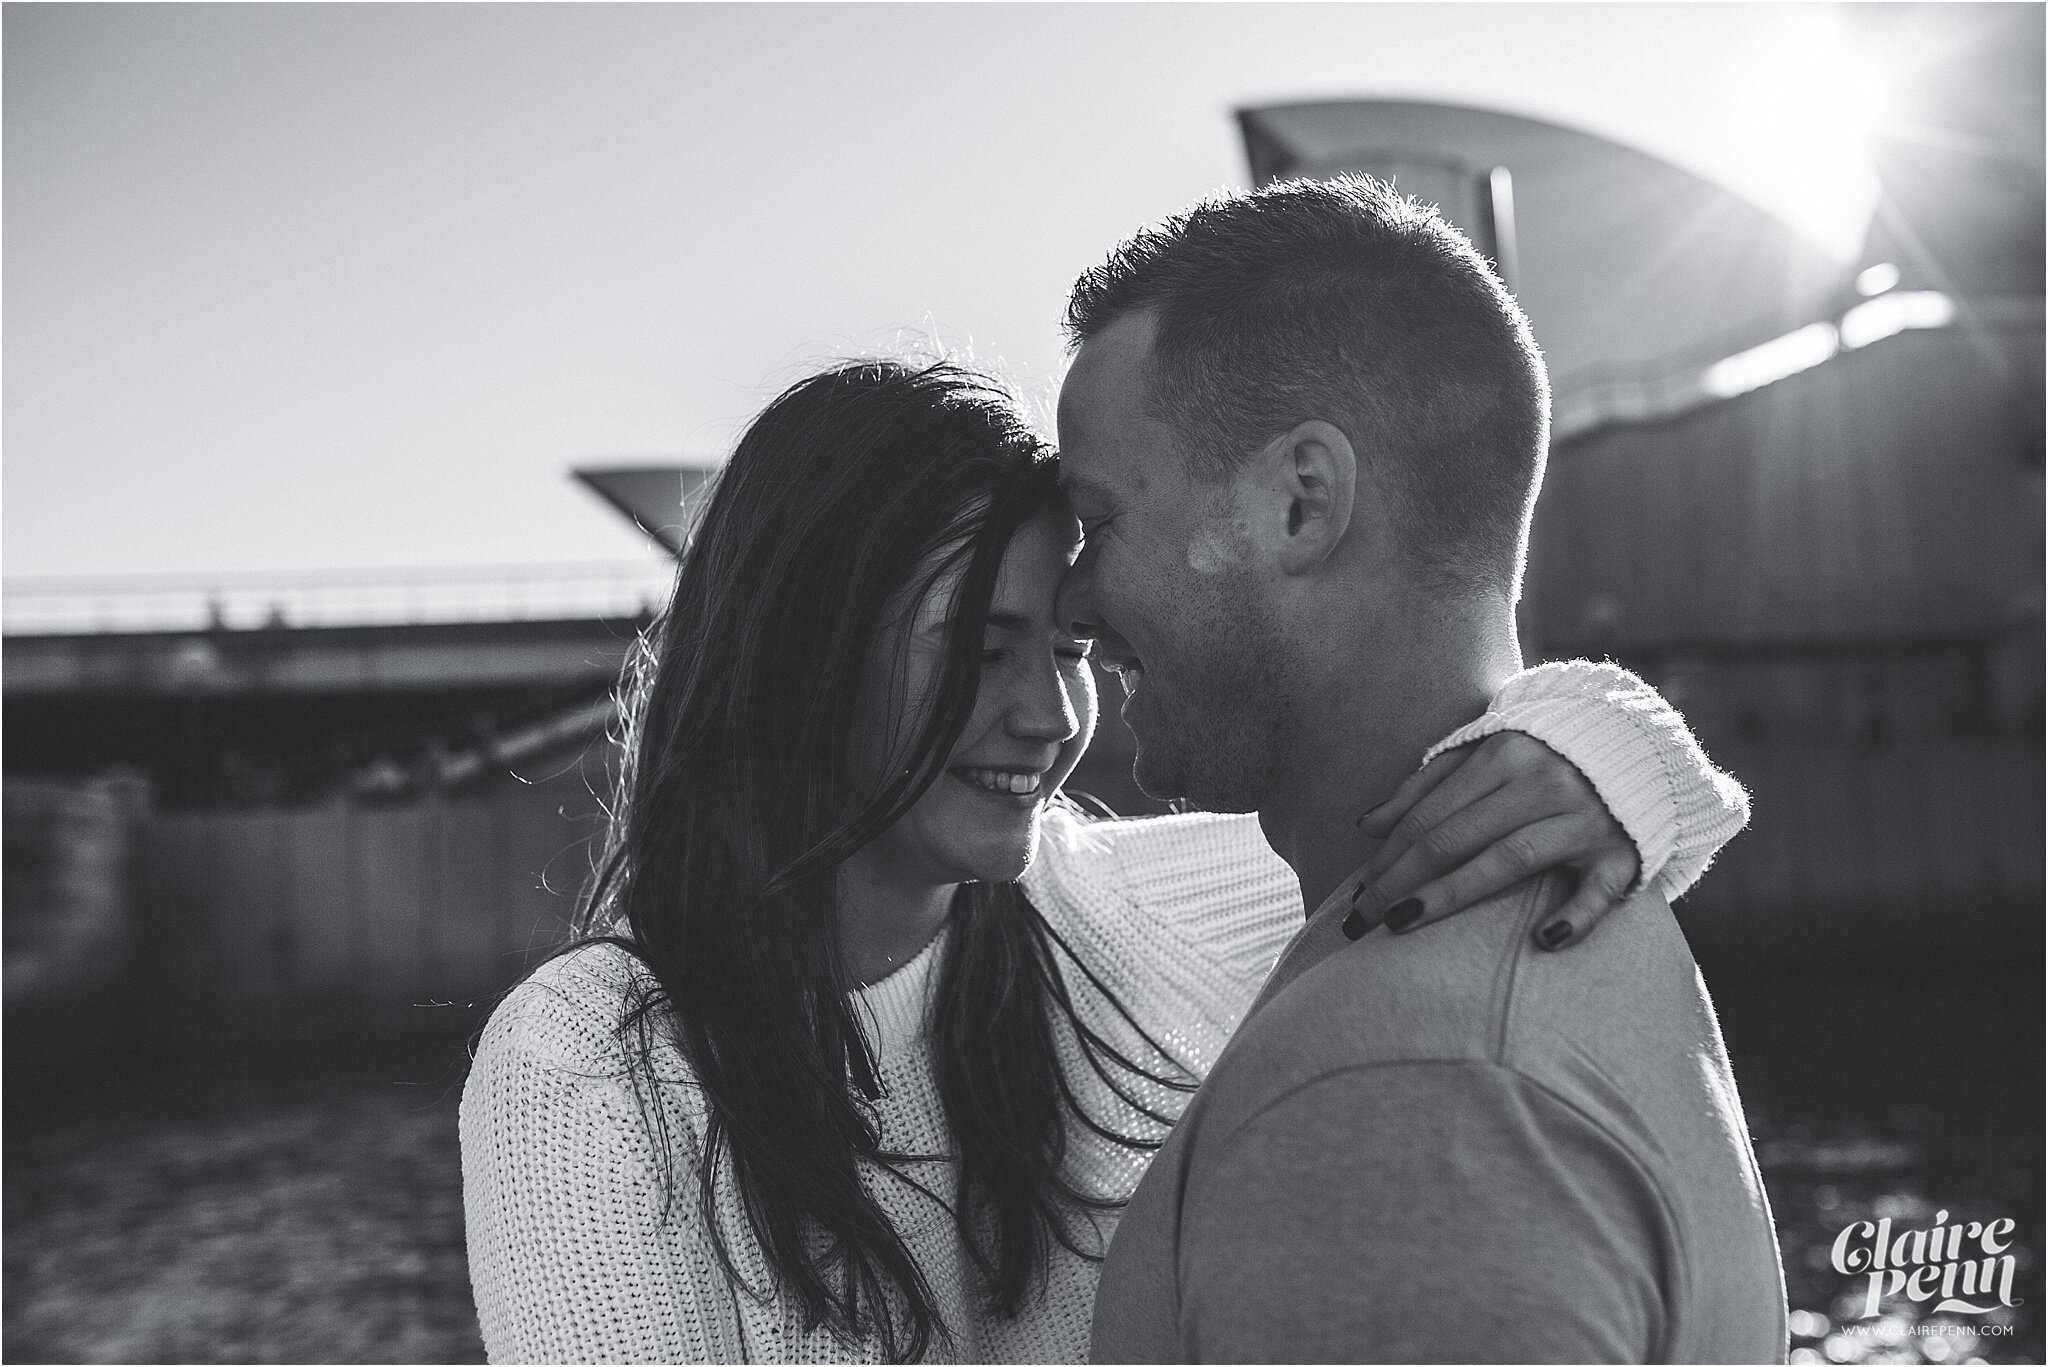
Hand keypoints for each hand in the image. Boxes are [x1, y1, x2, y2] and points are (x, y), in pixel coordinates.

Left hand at [1352, 731, 1640, 949]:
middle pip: (1456, 837)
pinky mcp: (1622, 853)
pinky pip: (1599, 889)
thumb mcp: (1482, 756)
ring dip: (1452, 894)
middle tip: (1360, 922)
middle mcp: (1541, 784)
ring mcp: (1583, 818)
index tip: (1356, 893)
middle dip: (1400, 881)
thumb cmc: (1541, 760)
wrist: (1640, 750)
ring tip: (1403, 925)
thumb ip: (1424, 786)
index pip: (1430, 815)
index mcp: (1502, 756)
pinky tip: (1545, 939)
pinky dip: (1576, 914)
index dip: (1387, 856)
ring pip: (1508, 858)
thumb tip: (1366, 826)